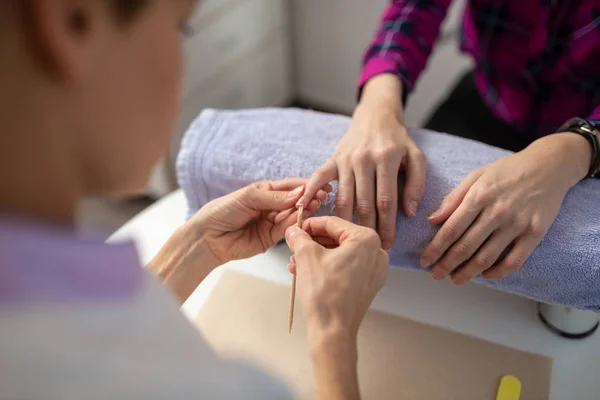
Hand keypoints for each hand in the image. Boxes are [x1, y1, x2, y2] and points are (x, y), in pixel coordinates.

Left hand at [191, 178, 330, 263]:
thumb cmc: (222, 211)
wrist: (207, 238)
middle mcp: (270, 206)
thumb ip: (274, 197)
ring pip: (293, 215)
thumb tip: (299, 193)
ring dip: (305, 210)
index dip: (304, 186)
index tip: (319, 184)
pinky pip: (286, 229)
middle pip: (294, 201)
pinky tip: (303, 216)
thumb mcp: (248, 197)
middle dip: (308, 198)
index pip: (289, 187)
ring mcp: (271, 222)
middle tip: (322, 195)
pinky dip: (295, 222)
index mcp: (265, 191)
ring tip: (316, 204)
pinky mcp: (271, 238)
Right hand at [286, 217, 388, 339]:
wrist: (332, 330)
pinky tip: (306, 272)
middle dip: (313, 242)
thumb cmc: (324, 293)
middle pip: (338, 238)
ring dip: (317, 255)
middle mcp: (376, 253)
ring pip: (341, 253)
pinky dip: (327, 266)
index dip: (310, 224)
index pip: (333, 223)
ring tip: (296, 262)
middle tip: (294, 246)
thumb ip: (299, 237)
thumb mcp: (306, 256)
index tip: (296, 228)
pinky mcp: (368, 285)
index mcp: (366, 239)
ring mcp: (374, 271)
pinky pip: (346, 267)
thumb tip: (294, 230)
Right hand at [298, 74, 426, 249]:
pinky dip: (310, 193)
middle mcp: (364, 159)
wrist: (376, 116)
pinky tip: (304, 209)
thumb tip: (409, 211)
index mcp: (386, 159)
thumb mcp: (416, 157)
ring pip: (344, 198)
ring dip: (346, 222)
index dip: (387, 225)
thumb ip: (416, 183)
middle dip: (369, 228)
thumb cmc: (397, 140)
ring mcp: (345, 159)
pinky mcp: (332, 159)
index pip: (386, 200)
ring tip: (350, 240)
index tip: (389, 244)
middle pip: (364, 203)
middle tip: (372, 248)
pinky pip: (318, 178)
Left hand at [420, 133, 592, 283]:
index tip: (424, 260)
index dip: (435, 249)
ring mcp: (517, 224)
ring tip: (454, 279)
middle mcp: (497, 212)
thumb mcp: (476, 176)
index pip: (451, 229)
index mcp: (479, 196)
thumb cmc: (507, 171)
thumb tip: (432, 220)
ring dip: (467, 273)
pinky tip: (485, 275)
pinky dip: (497, 273)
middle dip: (446, 265)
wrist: (549, 166)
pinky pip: (514, 261)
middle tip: (435, 274)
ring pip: (486, 258)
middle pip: (465, 247)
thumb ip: (453, 199)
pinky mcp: (535, 233)